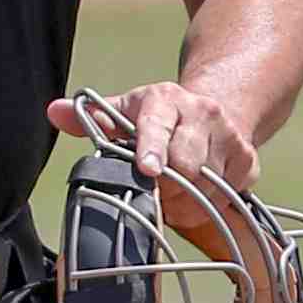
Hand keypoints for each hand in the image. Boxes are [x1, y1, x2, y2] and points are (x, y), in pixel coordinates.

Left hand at [56, 81, 257, 197]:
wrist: (218, 107)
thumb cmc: (160, 118)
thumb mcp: (127, 112)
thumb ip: (92, 119)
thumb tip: (55, 112)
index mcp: (164, 99)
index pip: (157, 124)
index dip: (152, 148)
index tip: (147, 169)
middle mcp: (201, 112)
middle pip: (186, 163)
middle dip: (168, 188)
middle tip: (156, 195)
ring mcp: (229, 135)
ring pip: (207, 185)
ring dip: (187, 202)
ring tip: (174, 195)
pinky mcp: (248, 159)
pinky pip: (227, 195)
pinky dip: (209, 204)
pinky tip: (199, 193)